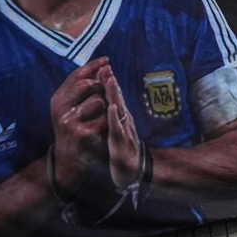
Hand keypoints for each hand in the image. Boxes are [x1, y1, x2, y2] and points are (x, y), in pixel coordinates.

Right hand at [49, 57, 109, 194]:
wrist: (69, 160)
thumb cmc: (75, 128)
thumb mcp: (72, 107)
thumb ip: (84, 88)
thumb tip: (103, 66)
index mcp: (57, 99)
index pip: (76, 76)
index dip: (92, 66)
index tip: (107, 60)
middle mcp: (59, 108)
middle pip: (88, 85)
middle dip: (100, 87)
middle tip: (104, 96)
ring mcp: (69, 121)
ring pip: (98, 101)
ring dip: (105, 108)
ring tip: (98, 118)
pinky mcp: (81, 133)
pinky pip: (104, 118)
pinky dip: (107, 122)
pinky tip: (101, 129)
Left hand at [99, 65, 142, 188]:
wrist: (134, 171)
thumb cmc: (124, 149)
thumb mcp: (118, 129)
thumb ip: (114, 115)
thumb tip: (110, 99)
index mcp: (121, 117)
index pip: (114, 96)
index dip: (108, 81)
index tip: (103, 65)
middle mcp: (124, 120)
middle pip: (117, 98)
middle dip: (111, 82)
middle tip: (106, 66)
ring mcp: (125, 130)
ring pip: (119, 109)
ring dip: (115, 94)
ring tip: (110, 80)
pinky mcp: (122, 142)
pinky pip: (118, 128)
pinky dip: (115, 117)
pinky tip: (111, 108)